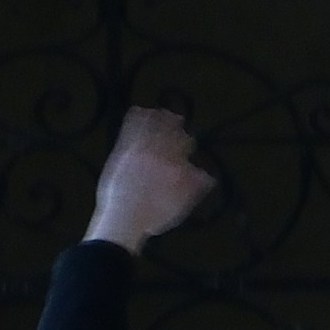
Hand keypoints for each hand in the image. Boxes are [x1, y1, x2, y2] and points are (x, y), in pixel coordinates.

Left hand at [92, 103, 215, 254]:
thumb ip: (195, 186)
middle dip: (174, 125)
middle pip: (169, 132)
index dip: (186, 141)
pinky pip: (130, 128)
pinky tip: (138, 111)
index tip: (186, 140)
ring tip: (159, 112)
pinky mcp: (122, 151)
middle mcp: (159, 153)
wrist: (123, 218)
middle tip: (176, 119)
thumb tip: (207, 175)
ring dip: (157, 117)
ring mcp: (139, 150)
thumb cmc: (154, 216)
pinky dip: (135, 118)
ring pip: (151, 126)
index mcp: (175, 165)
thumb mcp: (180, 204)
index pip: (184, 144)